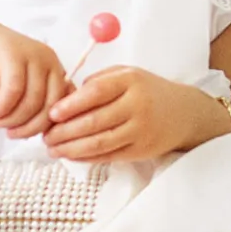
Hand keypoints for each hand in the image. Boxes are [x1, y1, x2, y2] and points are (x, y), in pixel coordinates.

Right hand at [0, 17, 69, 136]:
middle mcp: (49, 60)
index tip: (30, 136)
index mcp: (55, 69)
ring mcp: (32, 55)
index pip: (64, 105)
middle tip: (11, 134)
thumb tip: (46, 133)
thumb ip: (35, 106)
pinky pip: (13, 90)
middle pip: (50, 105)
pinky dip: (3, 108)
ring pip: (32, 100)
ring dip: (13, 119)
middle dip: (30, 127)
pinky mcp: (12, 53)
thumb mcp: (20, 89)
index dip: (47, 126)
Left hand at [45, 67, 223, 163]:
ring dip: (71, 148)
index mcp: (131, 81)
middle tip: (45, 136)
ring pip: (99, 142)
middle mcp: (137, 105)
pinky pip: (108, 156)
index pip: (96, 92)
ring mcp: (140, 130)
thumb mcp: (128, 74)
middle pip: (94, 121)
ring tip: (53, 149)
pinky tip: (71, 155)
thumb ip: (99, 81)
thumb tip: (66, 96)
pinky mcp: (141, 150)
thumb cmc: (148, 90)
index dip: (71, 104)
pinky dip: (86, 158)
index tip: (52, 113)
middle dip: (64, 131)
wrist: (185, 113)